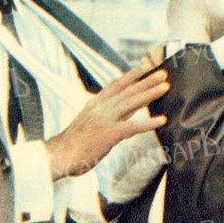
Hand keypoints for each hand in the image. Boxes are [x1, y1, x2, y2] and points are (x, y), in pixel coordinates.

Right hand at [45, 67, 168, 179]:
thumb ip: (104, 115)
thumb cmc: (72, 144)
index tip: (144, 66)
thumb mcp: (88, 122)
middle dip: (146, 81)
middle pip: (128, 91)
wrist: (58, 155)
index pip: (116, 85)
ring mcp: (105, 119)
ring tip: (165, 86)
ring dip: (150, 93)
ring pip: (132, 102)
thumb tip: (120, 112)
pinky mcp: (109, 134)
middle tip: (163, 73)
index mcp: (95, 104)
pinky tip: (161, 120)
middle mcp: (101, 108)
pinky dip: (148, 122)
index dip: (132, 75)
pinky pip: (132, 126)